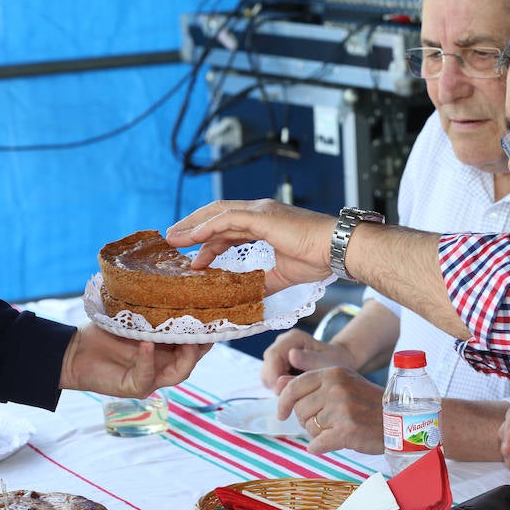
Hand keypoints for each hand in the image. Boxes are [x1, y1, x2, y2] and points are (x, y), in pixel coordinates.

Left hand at [59, 323, 210, 397]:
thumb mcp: (134, 319)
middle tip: (206, 327)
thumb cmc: (104, 333)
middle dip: (202, 345)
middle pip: (193, 359)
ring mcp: (150, 378)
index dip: (207, 334)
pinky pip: (147, 376)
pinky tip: (147, 344)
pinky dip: (148, 359)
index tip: (215, 317)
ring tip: (187, 339)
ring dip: (186, 356)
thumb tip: (173, 287)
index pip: (195, 344)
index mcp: (166, 349)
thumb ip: (153, 313)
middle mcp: (163, 365)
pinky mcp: (134, 387)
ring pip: (179, 373)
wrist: (74, 351)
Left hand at [166, 199, 335, 293]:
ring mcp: (260, 212)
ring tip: (173, 239)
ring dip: (193, 226)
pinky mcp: (262, 216)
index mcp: (265, 223)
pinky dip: (207, 227)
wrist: (336, 249)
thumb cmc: (317, 259)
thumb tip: (249, 297)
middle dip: (192, 228)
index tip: (194, 259)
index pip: (228, 229)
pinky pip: (227, 219)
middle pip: (216, 216)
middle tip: (173, 242)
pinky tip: (192, 237)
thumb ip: (264, 282)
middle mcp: (260, 213)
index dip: (209, 242)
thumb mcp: (282, 275)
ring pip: (217, 214)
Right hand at [260, 329, 355, 388]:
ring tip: (296, 394)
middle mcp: (282, 343)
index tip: (283, 392)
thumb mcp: (327, 361)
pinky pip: (271, 381)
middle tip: (291, 397)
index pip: (273, 355)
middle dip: (276, 384)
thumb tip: (291, 356)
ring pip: (266, 375)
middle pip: (267, 366)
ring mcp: (278, 355)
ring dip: (277, 387)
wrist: (339, 364)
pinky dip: (280, 388)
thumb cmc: (335, 362)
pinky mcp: (277, 366)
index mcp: (292, 338)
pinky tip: (295, 392)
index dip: (274, 376)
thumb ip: (309, 361)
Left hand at [274, 367, 384, 454]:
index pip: (295, 386)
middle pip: (300, 409)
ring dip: (318, 434)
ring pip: (309, 427)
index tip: (282, 414)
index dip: (284, 402)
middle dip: (307, 420)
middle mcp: (336, 387)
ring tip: (337, 429)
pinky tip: (334, 442)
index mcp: (334, 373)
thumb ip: (309, 383)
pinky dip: (321, 447)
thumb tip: (277, 383)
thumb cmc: (367, 403)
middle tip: (327, 423)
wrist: (398, 420)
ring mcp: (342, 409)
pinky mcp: (347, 430)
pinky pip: (316, 444)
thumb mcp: (340, 384)